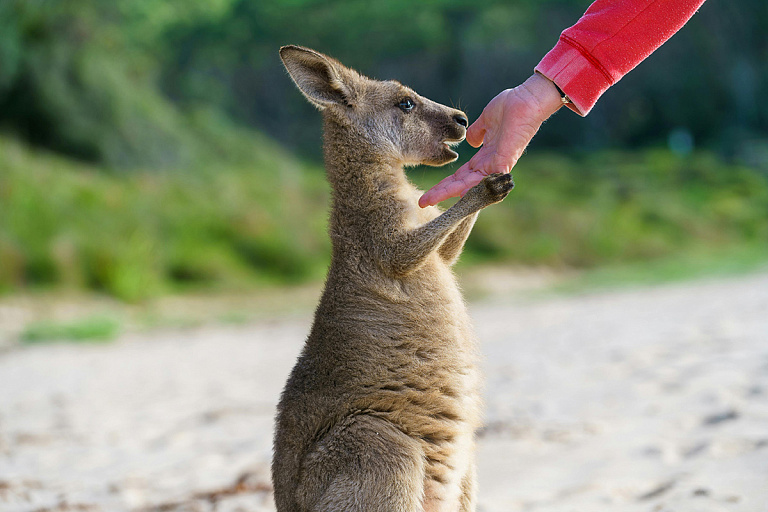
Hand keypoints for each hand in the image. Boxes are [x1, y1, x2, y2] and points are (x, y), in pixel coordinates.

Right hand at [419, 73, 564, 206]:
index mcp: (485, 156)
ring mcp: (497, 164)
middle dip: (441, 192)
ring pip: (470, 184)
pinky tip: (458, 193)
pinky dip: (473, 187)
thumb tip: (470, 140)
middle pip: (462, 183)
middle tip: (422, 202)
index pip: (462, 175)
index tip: (430, 192)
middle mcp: (490, 164)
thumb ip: (477, 131)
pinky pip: (488, 178)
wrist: (528, 99)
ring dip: (450, 192)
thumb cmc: (511, 106)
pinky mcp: (504, 160)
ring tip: (431, 199)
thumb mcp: (487, 120)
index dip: (446, 183)